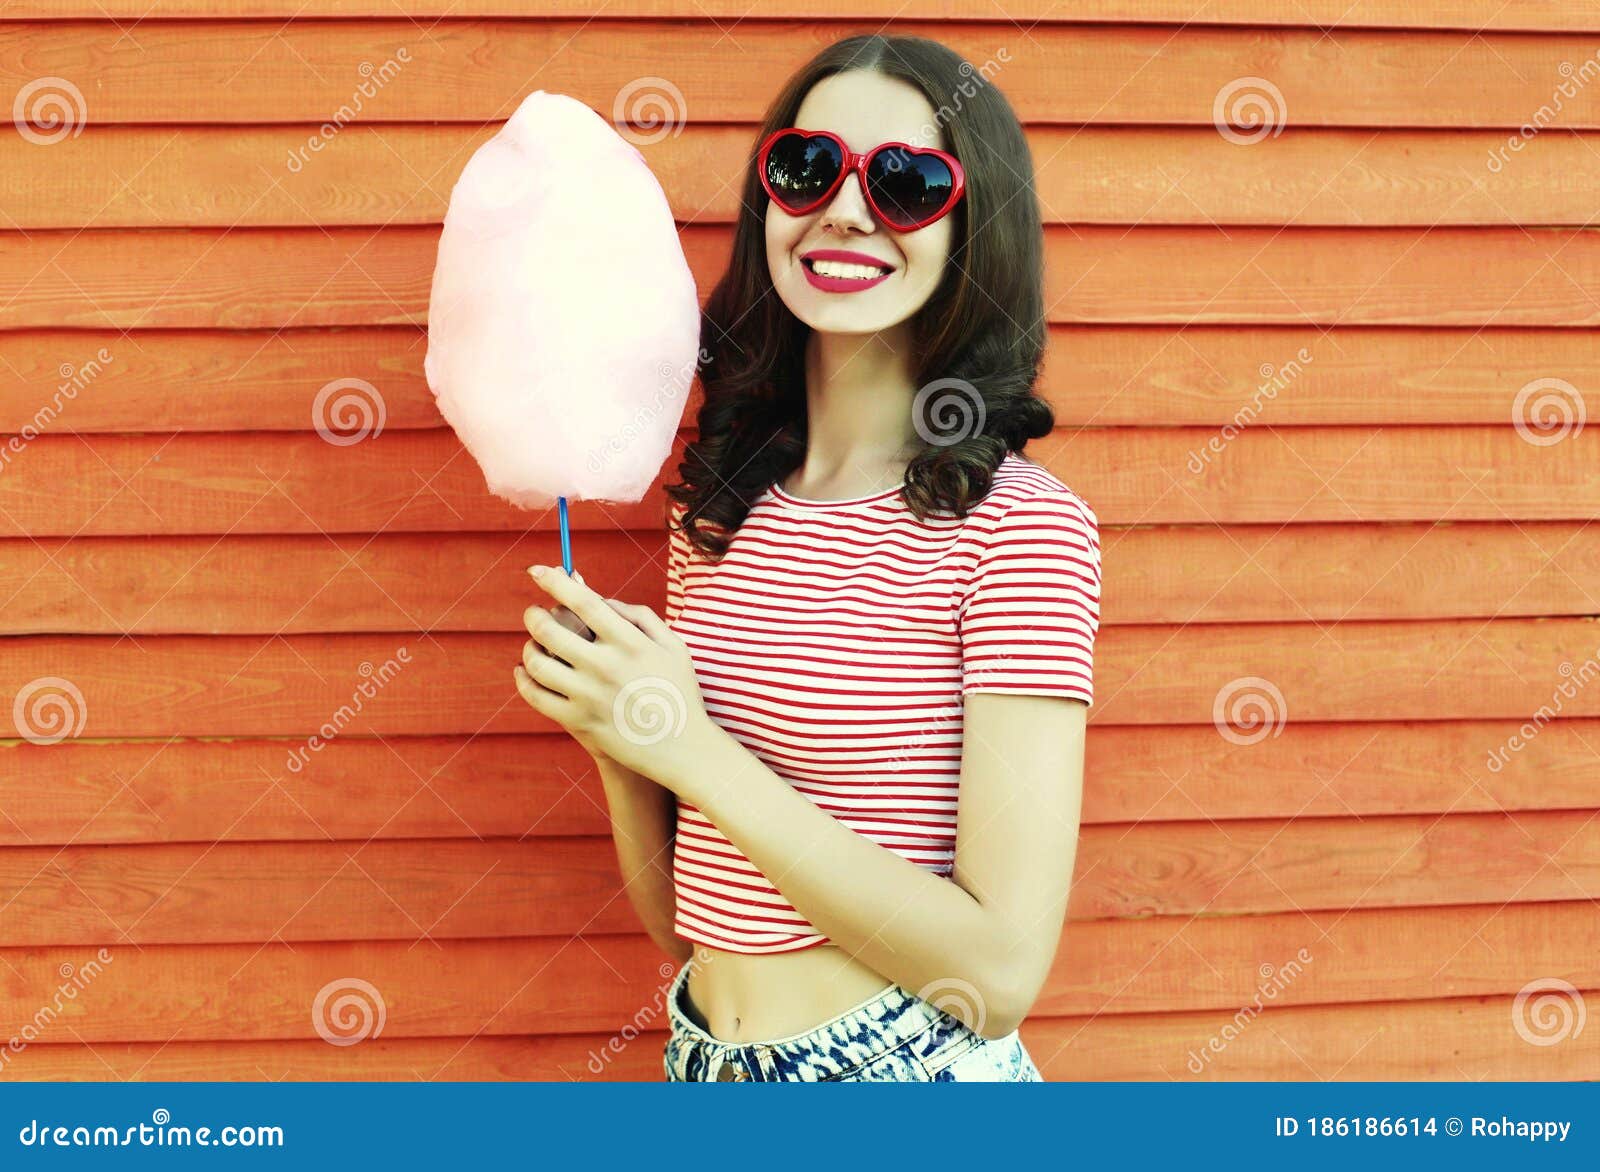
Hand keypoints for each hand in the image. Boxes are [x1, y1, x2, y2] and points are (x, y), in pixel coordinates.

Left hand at [514, 563, 711, 790]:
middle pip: (550, 628)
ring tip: (532, 643)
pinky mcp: (579, 722)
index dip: (554, 581)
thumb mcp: (673, 646)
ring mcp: (589, 696)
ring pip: (536, 662)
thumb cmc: (679, 691)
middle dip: (534, 614)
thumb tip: (597, 597)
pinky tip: (524, 671)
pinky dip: (523, 679)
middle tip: (533, 611)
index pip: (583, 602)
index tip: (537, 571)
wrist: (683, 749)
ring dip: (528, 647)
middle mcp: (607, 666)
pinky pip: (536, 695)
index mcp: (631, 642)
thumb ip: (639, 615)